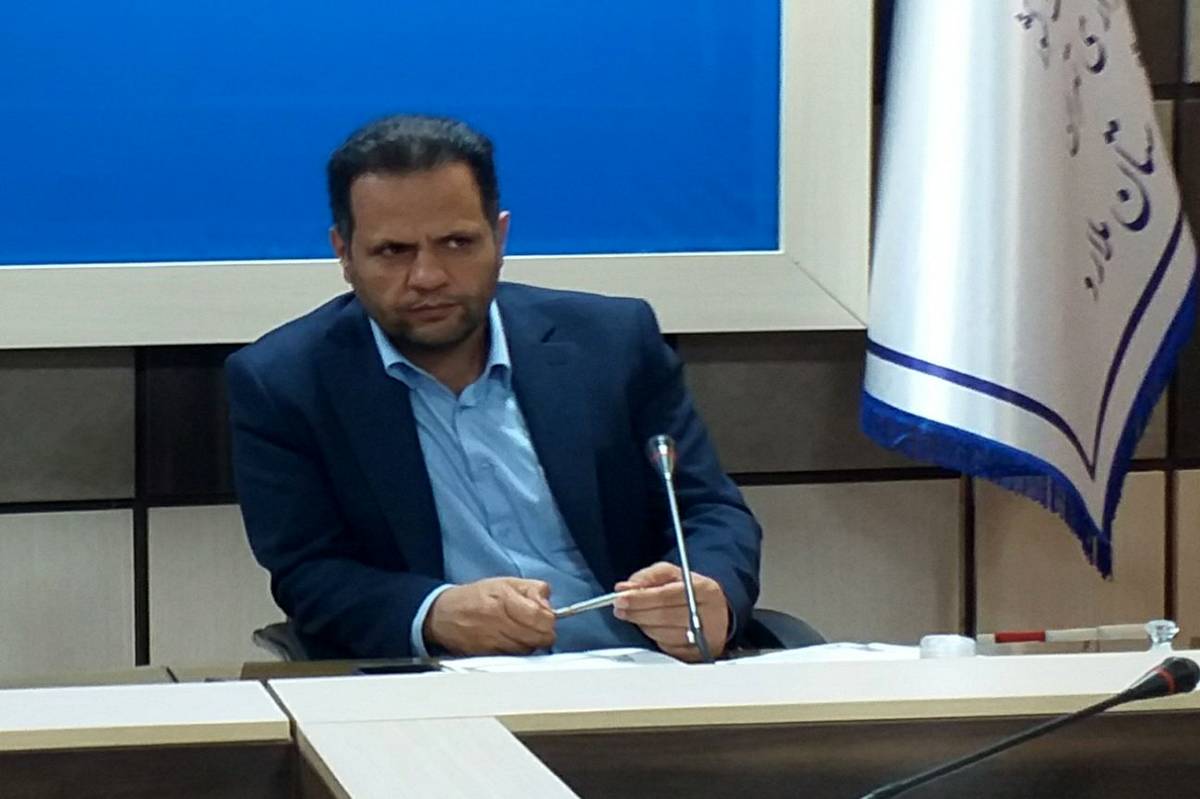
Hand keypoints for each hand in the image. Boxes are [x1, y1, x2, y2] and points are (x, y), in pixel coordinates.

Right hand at [424, 577, 555, 655]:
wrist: (444, 615)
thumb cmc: (476, 596)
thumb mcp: (506, 582)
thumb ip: (533, 589)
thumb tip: (549, 605)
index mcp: (505, 600)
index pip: (541, 617)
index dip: (549, 618)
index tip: (547, 615)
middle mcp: (499, 623)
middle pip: (539, 638)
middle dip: (544, 631)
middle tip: (538, 625)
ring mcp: (493, 642)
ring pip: (529, 649)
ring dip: (532, 642)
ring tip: (523, 631)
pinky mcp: (489, 656)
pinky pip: (515, 657)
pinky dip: (519, 650)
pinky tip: (513, 641)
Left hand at [614, 562, 729, 660]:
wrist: (718, 613)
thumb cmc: (692, 592)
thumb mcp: (672, 575)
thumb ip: (648, 577)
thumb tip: (624, 588)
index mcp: (705, 590)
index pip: (666, 595)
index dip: (640, 598)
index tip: (620, 598)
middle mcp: (710, 615)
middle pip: (664, 617)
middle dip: (637, 613)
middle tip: (620, 609)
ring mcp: (706, 638)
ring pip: (663, 636)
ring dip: (645, 626)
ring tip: (638, 617)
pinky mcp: (700, 655)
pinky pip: (668, 649)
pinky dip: (656, 639)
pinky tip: (655, 629)